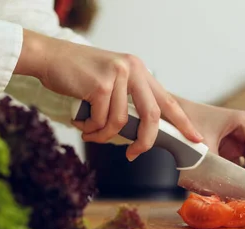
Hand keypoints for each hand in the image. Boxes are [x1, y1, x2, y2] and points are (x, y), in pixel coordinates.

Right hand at [14, 30, 202, 160]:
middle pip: (152, 116)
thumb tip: (143, 132)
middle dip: (145, 141)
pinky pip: (102, 121)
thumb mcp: (112, 83)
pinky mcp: (100, 84)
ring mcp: (118, 75)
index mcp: (140, 71)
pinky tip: (81, 123)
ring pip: (120, 123)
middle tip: (134, 154)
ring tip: (90, 133)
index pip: (168, 100)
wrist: (49, 57)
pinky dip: (91, 129)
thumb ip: (129, 100)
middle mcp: (133, 69)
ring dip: (104, 136)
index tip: (195, 139)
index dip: (183, 122)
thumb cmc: (78, 75)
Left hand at [173, 97, 244, 184]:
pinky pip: (243, 166)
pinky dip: (243, 179)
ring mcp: (239, 140)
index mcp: (244, 123)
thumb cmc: (184, 125)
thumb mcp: (202, 150)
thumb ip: (219, 171)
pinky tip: (240, 192)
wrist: (168, 116)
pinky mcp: (231, 149)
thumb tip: (230, 195)